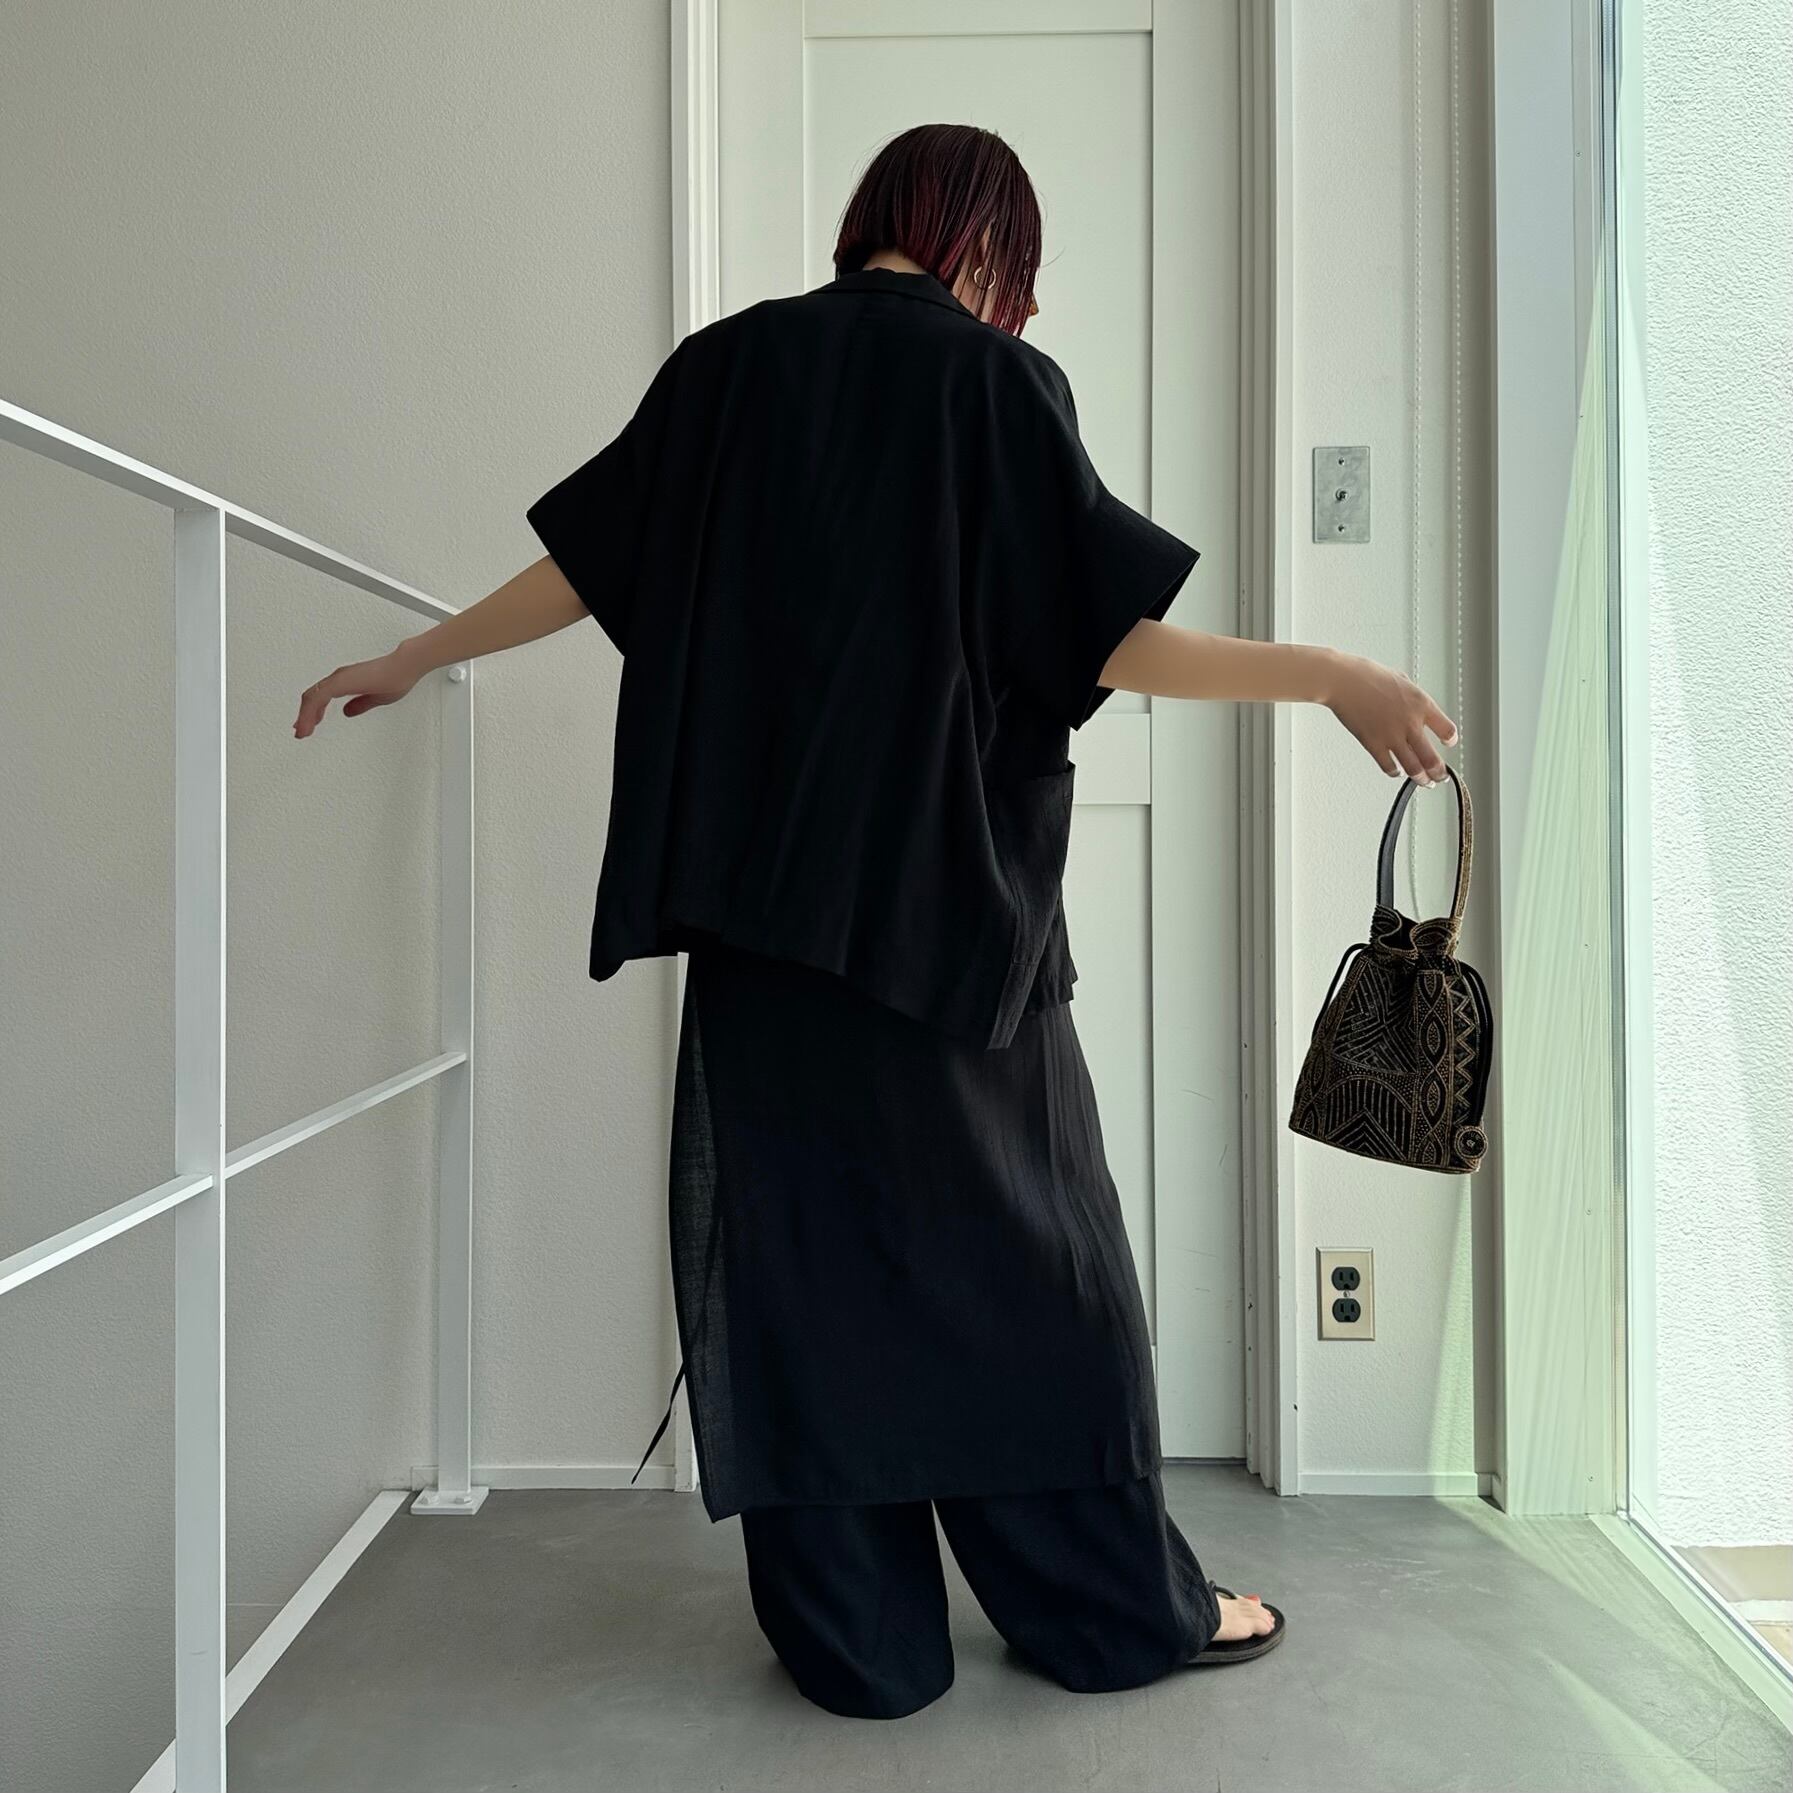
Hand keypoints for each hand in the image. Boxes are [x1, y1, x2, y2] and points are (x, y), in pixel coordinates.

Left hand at [293, 642, 426, 738]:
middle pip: (312, 697)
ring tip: (301, 734)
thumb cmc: (396, 677)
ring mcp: (338, 679)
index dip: (312, 711)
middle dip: (304, 716)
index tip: (308, 725)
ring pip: (311, 698)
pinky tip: (308, 726)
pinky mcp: (340, 682)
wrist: (406, 666)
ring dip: (304, 717)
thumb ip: (360, 704)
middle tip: (300, 732)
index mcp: (346, 681)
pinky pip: (317, 698)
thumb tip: (347, 712)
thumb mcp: (375, 698)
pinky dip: (309, 713)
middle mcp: (338, 678)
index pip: (321, 696)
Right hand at [1320, 651, 1457, 782]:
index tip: (1449, 743)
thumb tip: (1414, 705)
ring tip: (1423, 782)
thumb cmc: (1367, 675)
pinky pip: (1388, 766)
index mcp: (1421, 704)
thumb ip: (1412, 697)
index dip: (1450, 740)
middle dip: (1439, 772)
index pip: (1447, 729)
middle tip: (1440, 777)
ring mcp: (1392, 736)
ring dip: (1421, 778)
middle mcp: (1410, 723)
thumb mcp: (1401, 679)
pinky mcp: (1373, 744)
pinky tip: (1396, 771)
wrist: (1344, 681)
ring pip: (1413, 768)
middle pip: (1433, 758)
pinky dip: (1394, 772)